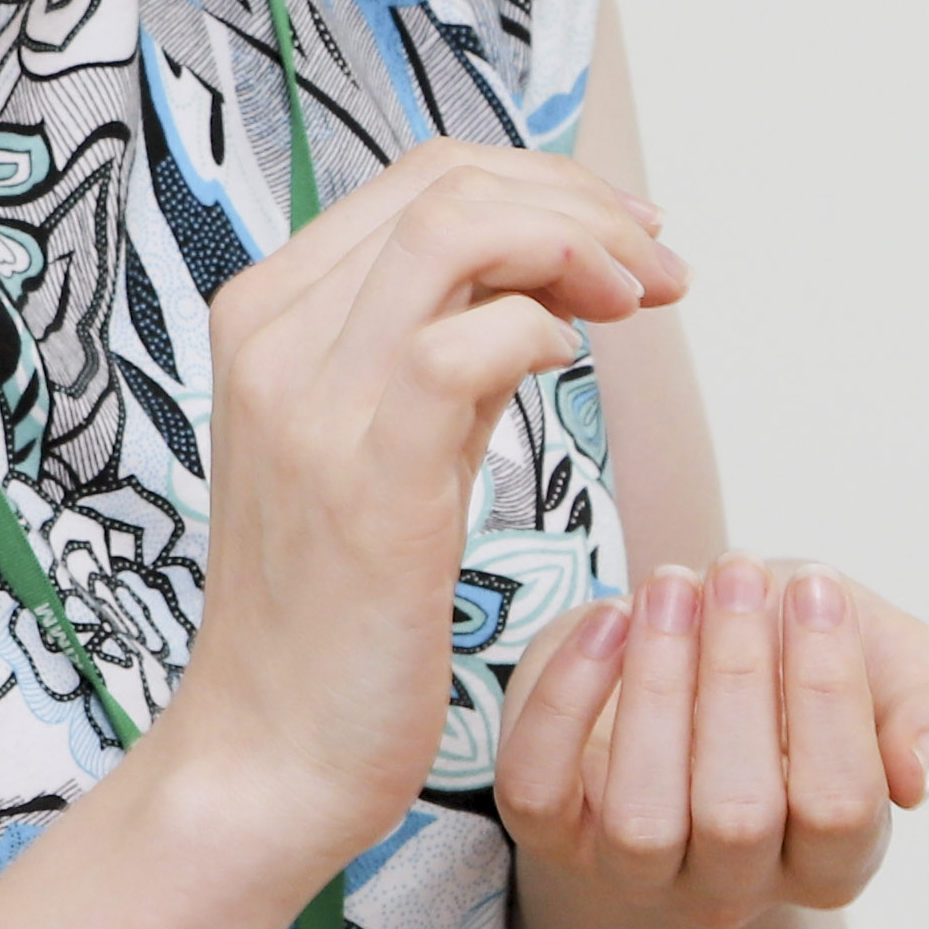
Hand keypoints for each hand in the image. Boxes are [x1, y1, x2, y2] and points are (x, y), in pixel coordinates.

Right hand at [156, 146, 687, 867]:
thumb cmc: (338, 608)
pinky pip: (465, 345)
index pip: (424, 177)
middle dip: (581, 203)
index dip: (548, 185)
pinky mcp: (363, 476)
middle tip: (657, 270)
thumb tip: (543, 284)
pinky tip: (569, 369)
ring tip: (640, 303)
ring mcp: (308, 400)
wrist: (271, 751)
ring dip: (579, 248)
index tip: (627, 242)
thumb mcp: (388, 444)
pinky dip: (539, 332)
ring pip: (457, 230)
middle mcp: (274, 334)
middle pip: (448, 180)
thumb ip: (443, 349)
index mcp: (270, 311)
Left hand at [494, 557, 928, 928]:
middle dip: (736, 676)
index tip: (814, 589)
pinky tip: (608, 620)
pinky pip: (538, 793)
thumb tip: (918, 775)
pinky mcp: (558, 830)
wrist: (710, 636)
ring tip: (672, 587)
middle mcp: (739, 885)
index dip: (828, 695)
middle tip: (736, 570)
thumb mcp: (899, 667)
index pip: (841, 808)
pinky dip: (565, 703)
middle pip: (740, 817)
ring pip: (639, 822)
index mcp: (837, 858)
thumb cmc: (811, 656)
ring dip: (654, 688)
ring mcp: (641, 871)